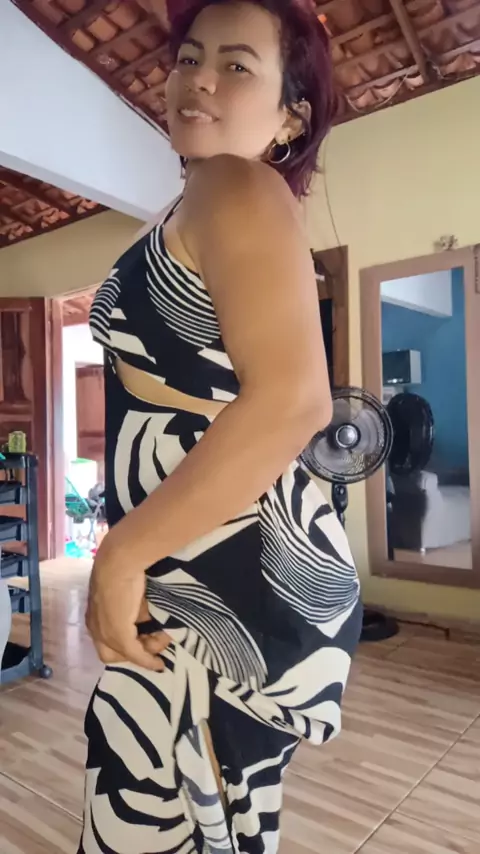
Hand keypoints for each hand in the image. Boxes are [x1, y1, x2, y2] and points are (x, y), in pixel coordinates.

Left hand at [86, 554, 168, 670]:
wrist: (119, 562)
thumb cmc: (122, 570)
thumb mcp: (127, 595)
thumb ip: (134, 611)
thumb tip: (147, 621)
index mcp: (93, 615)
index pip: (105, 639)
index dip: (122, 645)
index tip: (141, 641)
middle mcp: (95, 627)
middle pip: (110, 654)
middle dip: (130, 654)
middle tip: (148, 647)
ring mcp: (105, 633)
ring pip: (125, 653)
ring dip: (144, 652)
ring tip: (162, 644)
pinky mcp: (119, 635)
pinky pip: (135, 654)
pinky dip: (148, 661)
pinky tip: (159, 665)